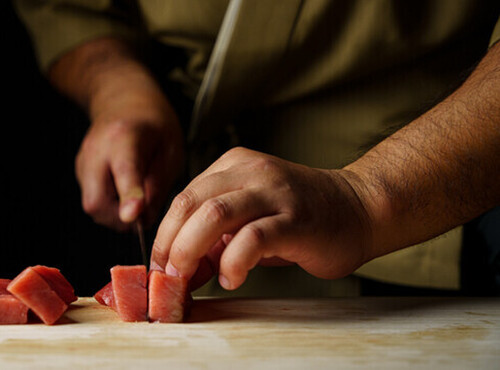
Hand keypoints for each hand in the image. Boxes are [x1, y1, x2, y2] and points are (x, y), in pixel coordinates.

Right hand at [49, 38, 183, 230]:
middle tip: (143, 213)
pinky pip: (93, 200)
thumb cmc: (153, 123)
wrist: (123, 100)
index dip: (129, 195)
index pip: (124, 171)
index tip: (134, 214)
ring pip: (92, 206)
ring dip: (116, 215)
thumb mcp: (170, 149)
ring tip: (137, 198)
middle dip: (120, 219)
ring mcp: (84, 162)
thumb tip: (145, 219)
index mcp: (124, 137)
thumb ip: (158, 184)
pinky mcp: (80, 171)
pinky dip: (110, 206)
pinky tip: (125, 192)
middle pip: (96, 201)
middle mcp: (96, 150)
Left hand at [150, 147, 373, 289]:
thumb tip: (179, 272)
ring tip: (188, 278)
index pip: (183, 197)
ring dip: (190, 251)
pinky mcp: (295, 219)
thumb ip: (214, 240)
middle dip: (169, 244)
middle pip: (189, 202)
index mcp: (234, 165)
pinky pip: (252, 238)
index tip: (159, 267)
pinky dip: (233, 263)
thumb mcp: (249, 221)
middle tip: (167, 276)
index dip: (164, 235)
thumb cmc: (300, 219)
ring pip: (214, 215)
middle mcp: (251, 171)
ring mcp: (274, 192)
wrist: (359, 209)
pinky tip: (232, 278)